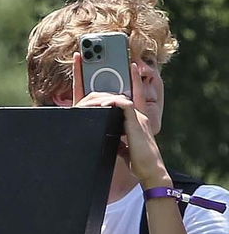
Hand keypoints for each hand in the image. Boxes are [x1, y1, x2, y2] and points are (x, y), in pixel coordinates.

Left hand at [72, 54, 170, 187]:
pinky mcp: (136, 121)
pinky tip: (97, 104)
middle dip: (101, 78)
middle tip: (83, 60)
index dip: (129, 79)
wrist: (150, 173)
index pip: (130, 94)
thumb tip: (101, 134)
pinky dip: (108, 102)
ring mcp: (138, 116)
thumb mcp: (121, 145)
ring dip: (97, 97)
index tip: (127, 65)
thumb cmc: (137, 162)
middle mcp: (137, 114)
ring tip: (84, 100)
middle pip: (117, 92)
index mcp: (134, 119)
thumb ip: (114, 136)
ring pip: (114, 97)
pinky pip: (121, 104)